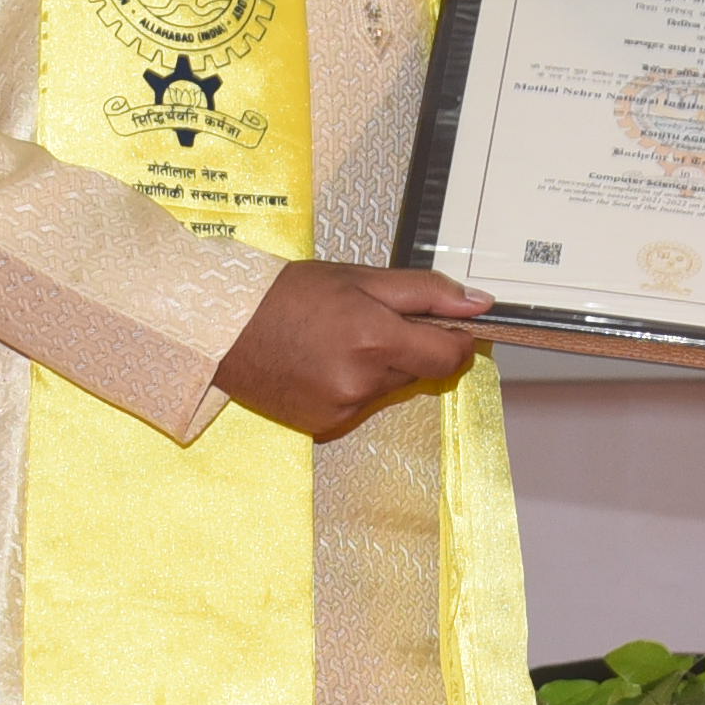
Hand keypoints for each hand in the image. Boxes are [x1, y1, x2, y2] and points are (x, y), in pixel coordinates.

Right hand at [215, 260, 489, 441]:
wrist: (224, 328)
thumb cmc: (288, 295)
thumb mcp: (360, 278)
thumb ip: (426, 292)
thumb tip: (480, 305)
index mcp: (375, 339)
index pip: (450, 357)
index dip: (457, 341)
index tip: (448, 328)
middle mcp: (362, 382)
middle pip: (420, 371)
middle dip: (409, 347)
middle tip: (371, 321)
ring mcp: (343, 409)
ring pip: (390, 389)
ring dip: (379, 367)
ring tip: (338, 340)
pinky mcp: (326, 425)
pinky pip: (361, 405)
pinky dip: (353, 386)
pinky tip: (323, 364)